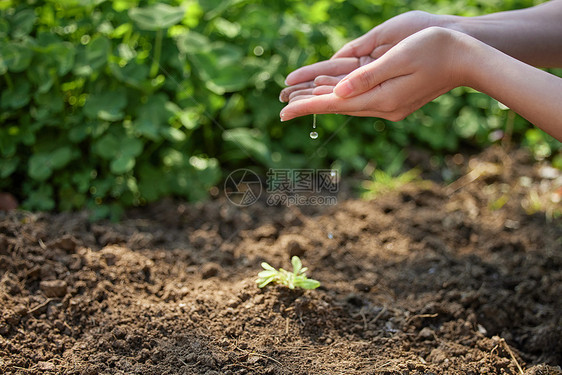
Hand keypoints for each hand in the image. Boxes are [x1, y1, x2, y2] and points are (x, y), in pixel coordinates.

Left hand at [280, 27, 468, 121]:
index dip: (306, 106)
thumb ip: (367, 77)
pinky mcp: (395, 101)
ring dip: (323, 103)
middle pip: (337, 108)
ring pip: (348, 105)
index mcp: (381, 98)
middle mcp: (383, 107)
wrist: (468, 60)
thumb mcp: (399, 59)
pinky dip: (342, 98)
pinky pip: (360, 100)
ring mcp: (390, 106)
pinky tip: (332, 96)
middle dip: (309, 106)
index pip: (334, 104)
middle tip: (283, 109)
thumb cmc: (436, 50)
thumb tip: (337, 93)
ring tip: (299, 102)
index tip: (283, 112)